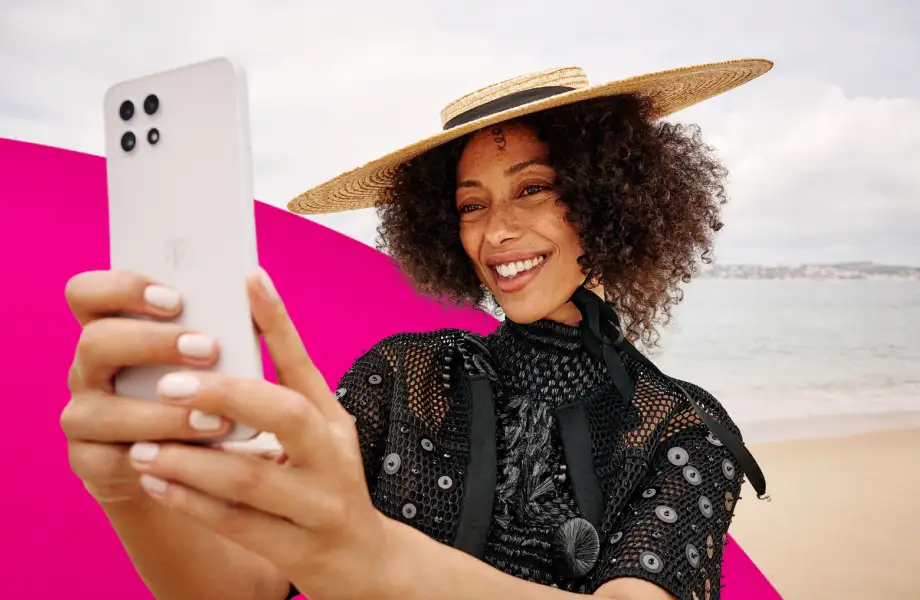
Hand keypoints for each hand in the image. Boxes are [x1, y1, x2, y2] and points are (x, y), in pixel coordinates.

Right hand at [60, 270, 241, 503]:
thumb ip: (221, 326)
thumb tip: (258, 288)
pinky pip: (112, 462)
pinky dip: (158, 459)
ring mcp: (82, 418)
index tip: (175, 299)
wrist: (188, 467)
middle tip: (208, 350)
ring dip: (163, 415)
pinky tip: (194, 459)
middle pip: (95, 342)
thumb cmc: (206, 393)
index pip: (86, 293)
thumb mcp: (213, 359)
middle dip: (153, 344)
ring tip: (216, 419)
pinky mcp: (89, 464)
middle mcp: (87, 370)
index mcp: (112, 331)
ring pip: (104, 411)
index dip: (121, 289)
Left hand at [123, 269, 393, 599]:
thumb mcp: (320, 435)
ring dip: (188, 459)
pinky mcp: (297, 547)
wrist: (363, 560)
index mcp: (332, 421)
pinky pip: (235, 523)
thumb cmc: (327, 486)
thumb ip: (282, 398)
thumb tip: (227, 344)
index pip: (304, 364)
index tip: (247, 278)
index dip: (278, 321)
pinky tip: (157, 484)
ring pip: (248, 475)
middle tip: (167, 384)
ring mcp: (318, 504)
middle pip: (283, 413)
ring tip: (142, 447)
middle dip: (223, 394)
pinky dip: (190, 502)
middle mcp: (332, 455)